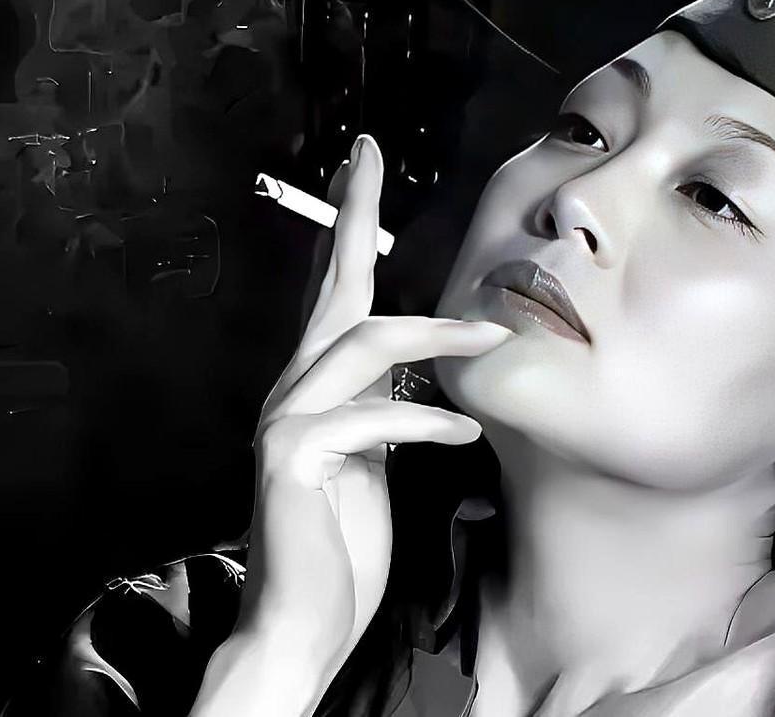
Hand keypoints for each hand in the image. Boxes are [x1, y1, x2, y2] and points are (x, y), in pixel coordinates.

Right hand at [237, 134, 510, 680]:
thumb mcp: (378, 462)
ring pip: (361, 344)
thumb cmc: (345, 544)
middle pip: (332, 288)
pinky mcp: (291, 459)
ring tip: (489, 336)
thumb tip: (434, 376)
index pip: (337, 295)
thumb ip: (390, 409)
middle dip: (352, 215)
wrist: (305, 621)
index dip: (349, 228)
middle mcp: (294, 390)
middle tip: (368, 154)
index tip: (362, 164)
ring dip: (433, 336)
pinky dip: (423, 424)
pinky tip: (465, 437)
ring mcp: (285, 422)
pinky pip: (369, 421)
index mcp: (318, 387)